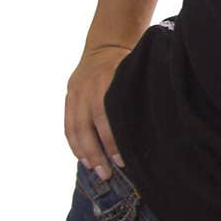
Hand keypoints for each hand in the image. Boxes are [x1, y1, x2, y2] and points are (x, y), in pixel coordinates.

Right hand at [64, 44, 130, 180]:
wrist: (105, 45)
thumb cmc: (129, 67)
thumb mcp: (135, 78)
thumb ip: (136, 101)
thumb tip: (153, 132)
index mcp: (107, 82)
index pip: (106, 116)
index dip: (111, 140)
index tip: (121, 160)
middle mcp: (88, 88)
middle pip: (87, 126)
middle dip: (97, 153)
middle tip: (107, 174)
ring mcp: (76, 92)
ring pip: (75, 128)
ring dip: (84, 152)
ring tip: (94, 170)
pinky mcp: (69, 96)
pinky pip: (67, 124)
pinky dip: (74, 143)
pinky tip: (82, 158)